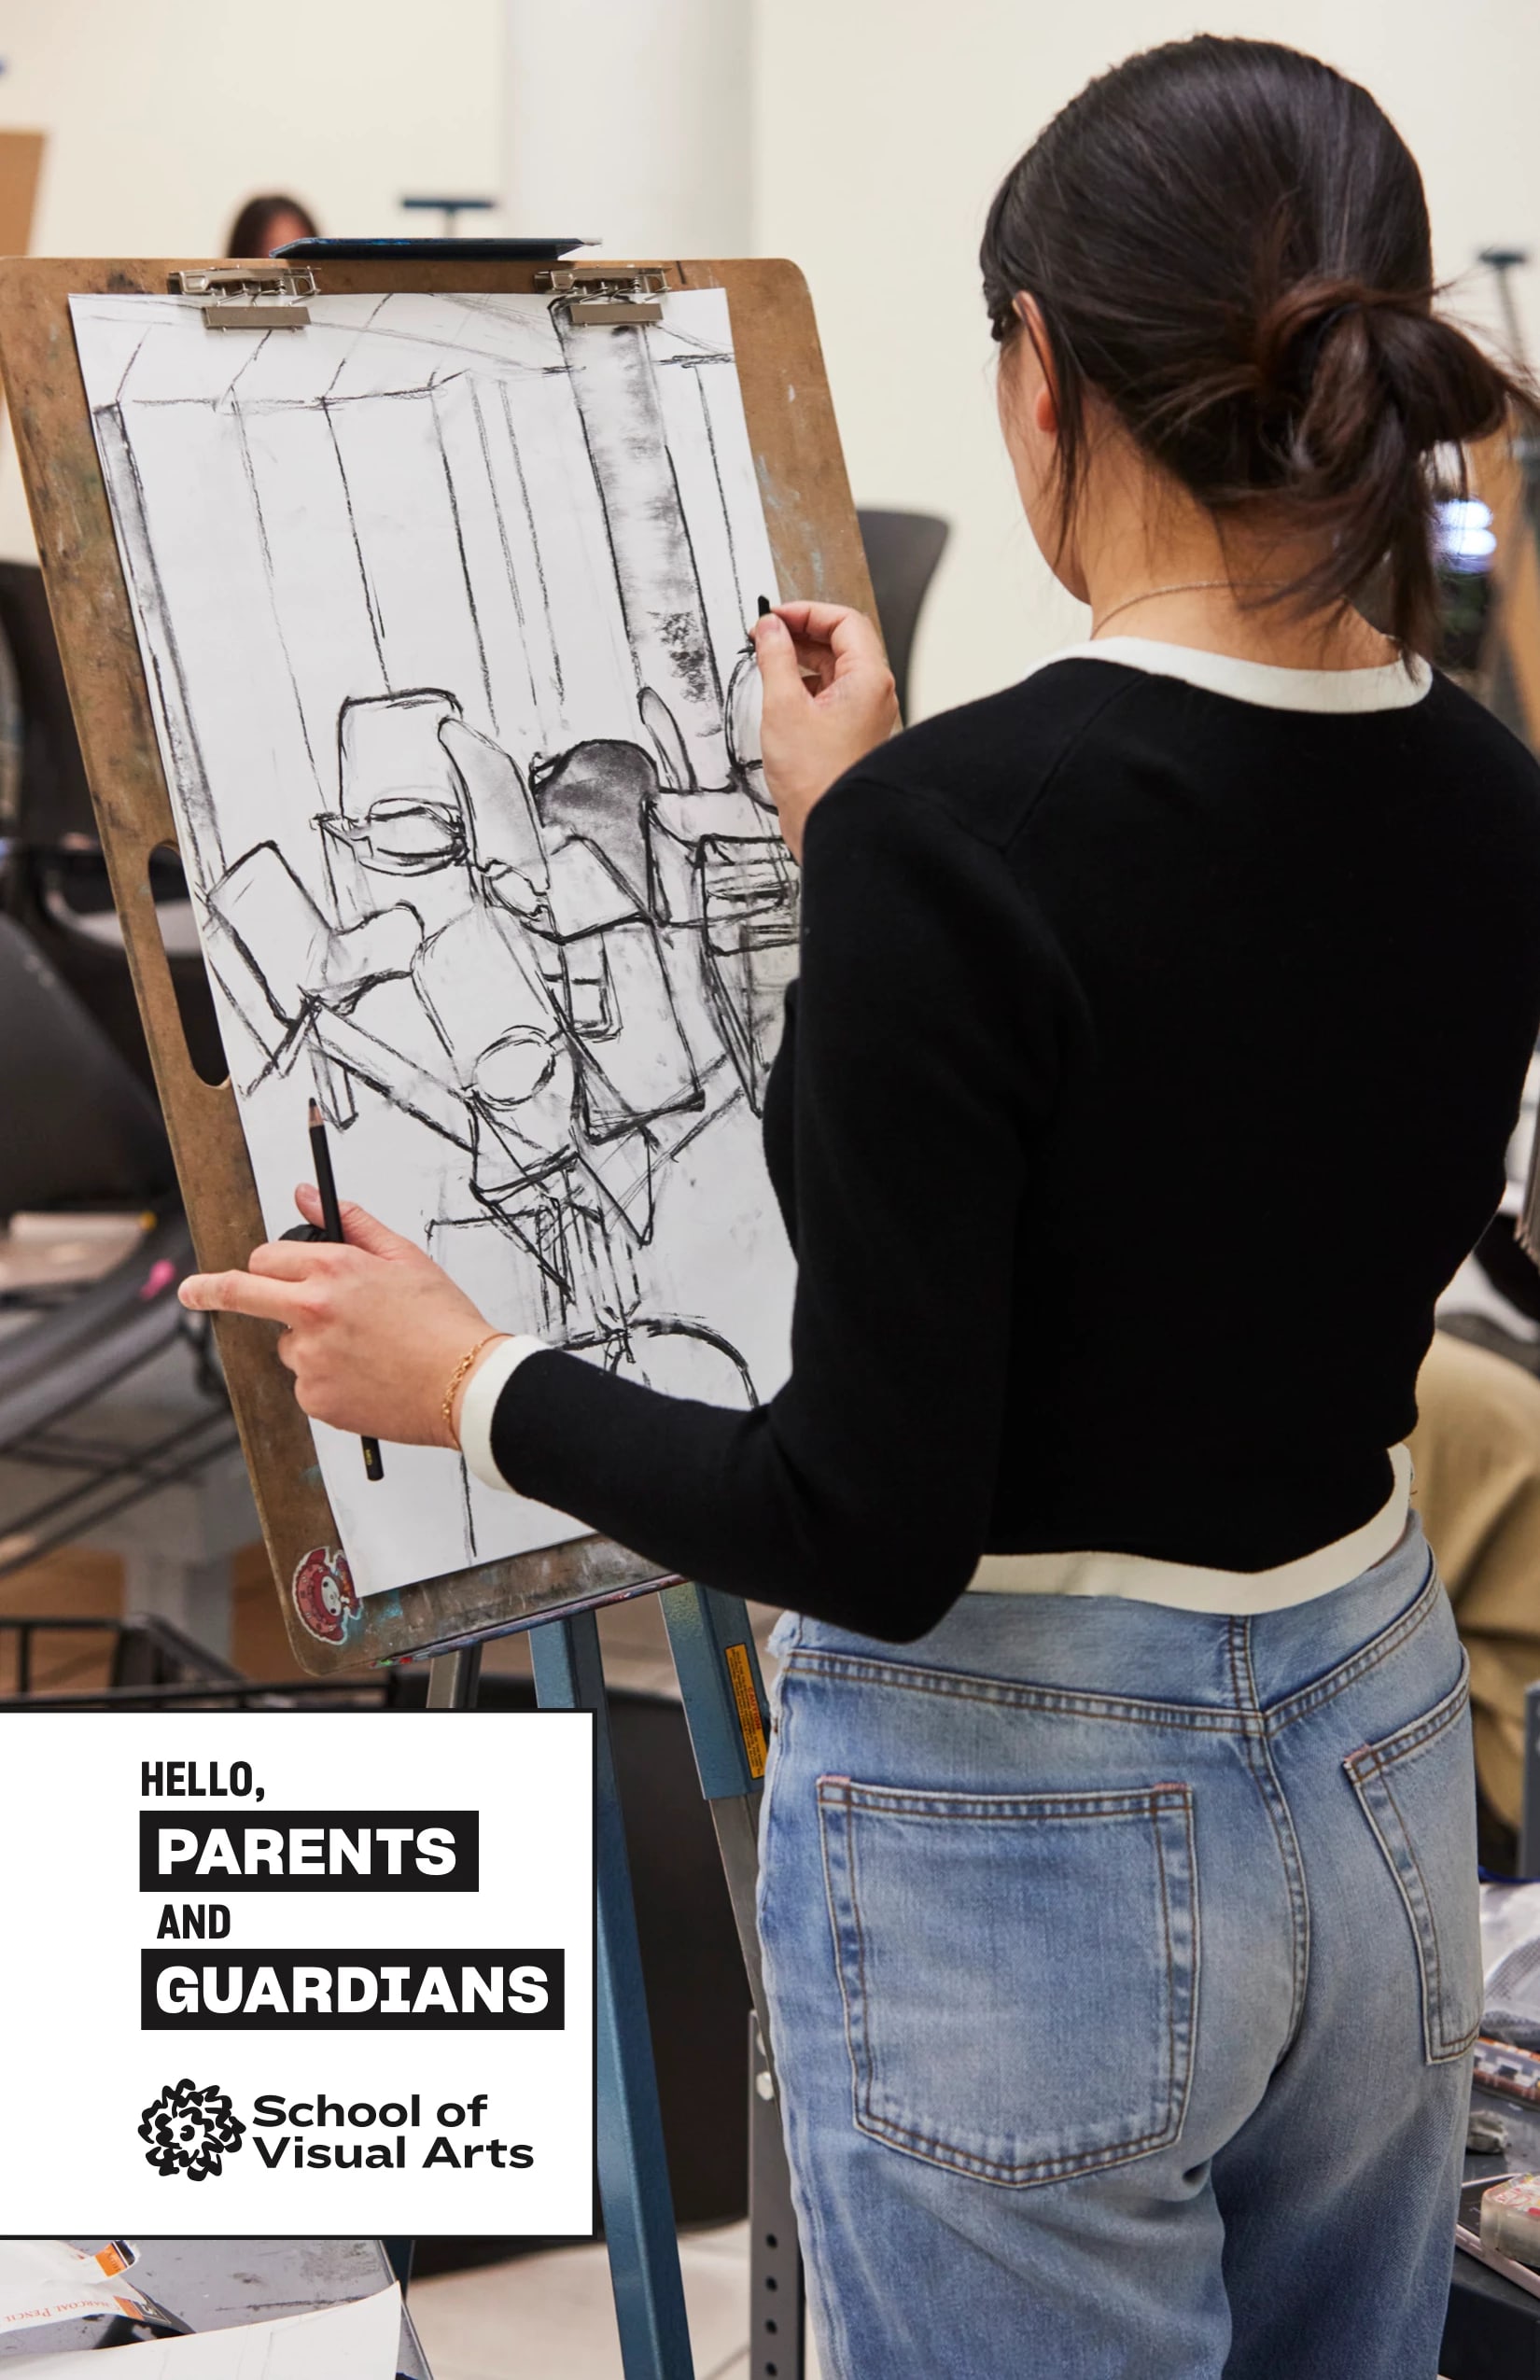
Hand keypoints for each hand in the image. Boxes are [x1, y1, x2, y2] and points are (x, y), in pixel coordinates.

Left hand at [178, 1185, 503, 1447]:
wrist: (466, 1385)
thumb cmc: (444, 1323)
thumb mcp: (405, 1257)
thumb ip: (350, 1222)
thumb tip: (307, 1195)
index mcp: (333, 1270)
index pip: (267, 1257)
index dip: (269, 1262)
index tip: (251, 1268)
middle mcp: (312, 1311)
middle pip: (240, 1293)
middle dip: (206, 1290)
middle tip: (189, 1292)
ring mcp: (309, 1358)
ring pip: (286, 1345)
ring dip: (308, 1343)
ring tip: (364, 1349)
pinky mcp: (315, 1397)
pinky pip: (307, 1384)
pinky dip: (327, 1380)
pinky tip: (366, 1376)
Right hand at [752, 601, 898, 858]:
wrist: (829, 826)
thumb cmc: (817, 779)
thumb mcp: (783, 706)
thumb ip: (775, 658)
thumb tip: (769, 629)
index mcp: (869, 679)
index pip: (844, 621)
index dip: (806, 612)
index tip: (775, 617)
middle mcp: (873, 692)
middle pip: (841, 641)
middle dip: (802, 633)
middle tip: (766, 636)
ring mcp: (865, 712)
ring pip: (834, 668)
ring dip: (802, 659)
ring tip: (768, 663)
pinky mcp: (851, 731)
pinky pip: (831, 693)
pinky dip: (806, 684)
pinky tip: (781, 693)